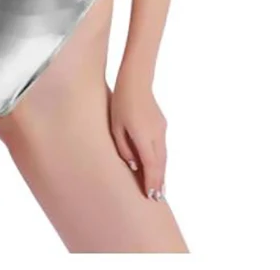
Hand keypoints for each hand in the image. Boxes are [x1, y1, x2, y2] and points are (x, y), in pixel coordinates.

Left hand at [109, 75, 167, 201]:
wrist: (136, 79)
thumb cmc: (121, 102)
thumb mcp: (116, 127)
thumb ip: (125, 148)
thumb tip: (135, 164)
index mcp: (144, 137)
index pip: (150, 166)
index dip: (151, 182)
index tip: (151, 197)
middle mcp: (156, 135)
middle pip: (160, 164)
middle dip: (159, 182)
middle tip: (157, 199)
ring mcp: (161, 129)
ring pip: (163, 156)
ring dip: (161, 172)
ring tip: (160, 187)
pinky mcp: (161, 123)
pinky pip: (162, 147)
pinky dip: (160, 160)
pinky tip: (157, 165)